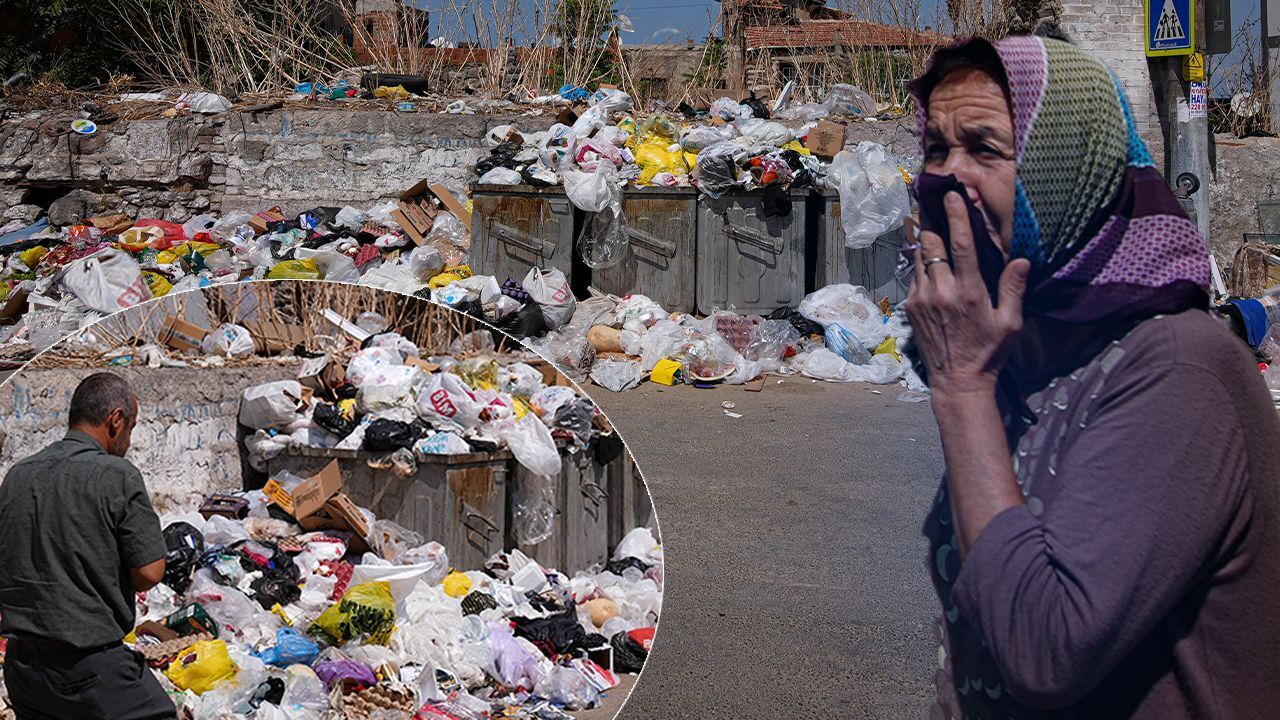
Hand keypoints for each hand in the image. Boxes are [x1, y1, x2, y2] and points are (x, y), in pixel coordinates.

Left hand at [905, 192, 1030, 394]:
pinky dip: (921, 261)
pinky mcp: (911, 307)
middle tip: (934, 198)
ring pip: (918, 257)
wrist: (958, 381)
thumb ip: (1013, 289)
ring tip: (928, 217)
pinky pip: (914, 275)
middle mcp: (941, 292)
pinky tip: (928, 254)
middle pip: (931, 244)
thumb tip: (1021, 259)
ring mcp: (922, 299)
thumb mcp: (1010, 323)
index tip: (952, 195)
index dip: (956, 217)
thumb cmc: (989, 352)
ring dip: (924, 237)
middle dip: (933, 219)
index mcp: (968, 292)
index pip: (960, 245)